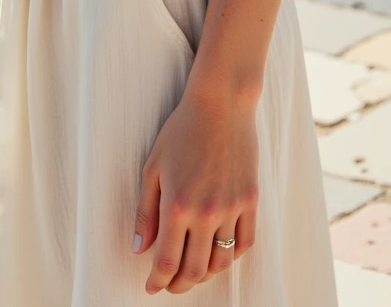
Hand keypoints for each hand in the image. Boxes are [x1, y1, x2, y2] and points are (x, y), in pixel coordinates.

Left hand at [132, 79, 259, 293]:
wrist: (220, 104)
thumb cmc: (181, 131)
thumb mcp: (153, 168)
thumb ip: (145, 212)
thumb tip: (139, 249)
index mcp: (177, 206)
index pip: (167, 261)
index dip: (157, 281)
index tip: (151, 287)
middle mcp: (206, 213)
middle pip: (194, 270)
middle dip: (179, 284)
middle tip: (170, 284)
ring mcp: (232, 208)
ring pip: (221, 262)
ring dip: (205, 274)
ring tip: (193, 271)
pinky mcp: (250, 200)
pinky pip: (244, 243)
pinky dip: (231, 256)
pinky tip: (218, 253)